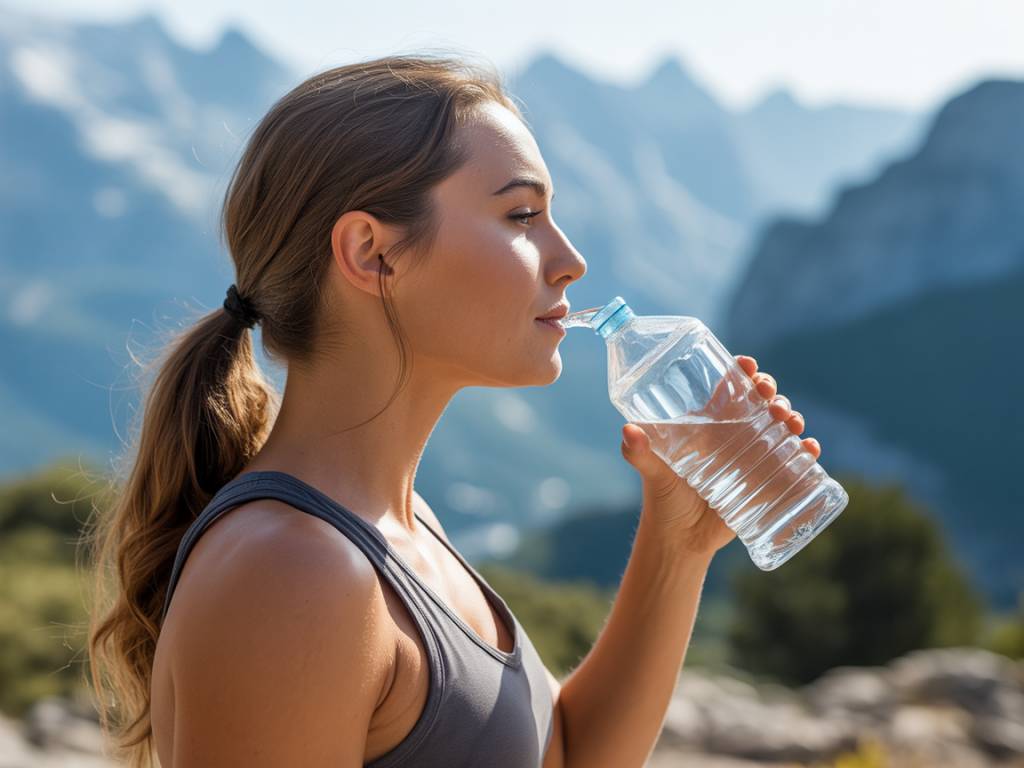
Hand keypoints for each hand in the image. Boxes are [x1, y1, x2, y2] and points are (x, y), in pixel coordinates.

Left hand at [619, 354, 820, 557]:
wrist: (682, 541)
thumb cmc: (663, 501)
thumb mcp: (653, 474)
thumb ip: (638, 454)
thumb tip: (628, 431)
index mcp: (707, 424)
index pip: (727, 388)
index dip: (741, 371)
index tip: (748, 364)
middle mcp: (732, 435)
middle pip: (759, 401)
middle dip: (771, 391)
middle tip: (771, 397)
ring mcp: (752, 456)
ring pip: (779, 425)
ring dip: (791, 416)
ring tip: (790, 422)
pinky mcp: (767, 480)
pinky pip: (793, 460)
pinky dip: (807, 450)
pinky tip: (811, 448)